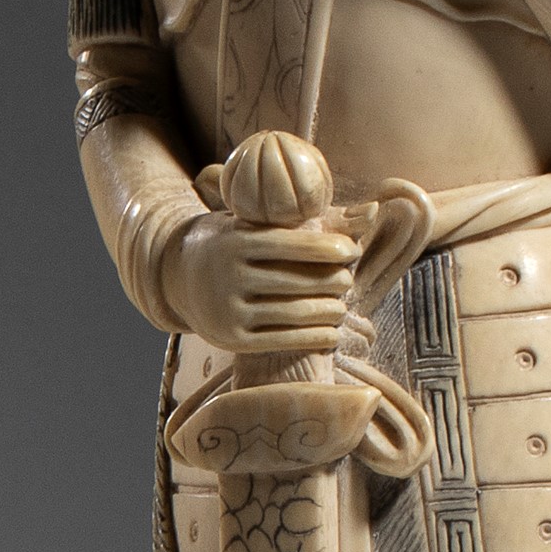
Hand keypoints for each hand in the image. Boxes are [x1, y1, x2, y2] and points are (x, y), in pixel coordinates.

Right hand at [162, 212, 357, 359]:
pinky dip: (314, 338)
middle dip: (332, 282)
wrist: (179, 278)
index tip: (352, 251)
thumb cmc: (233, 244)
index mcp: (233, 241)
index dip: (327, 247)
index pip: (290, 243)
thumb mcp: (252, 224)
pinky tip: (332, 333)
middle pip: (297, 281)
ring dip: (328, 312)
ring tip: (343, 307)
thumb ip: (302, 220)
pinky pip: (283, 341)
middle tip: (349, 281)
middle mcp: (226, 276)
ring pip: (294, 313)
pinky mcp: (231, 341)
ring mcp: (227, 311)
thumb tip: (371, 211)